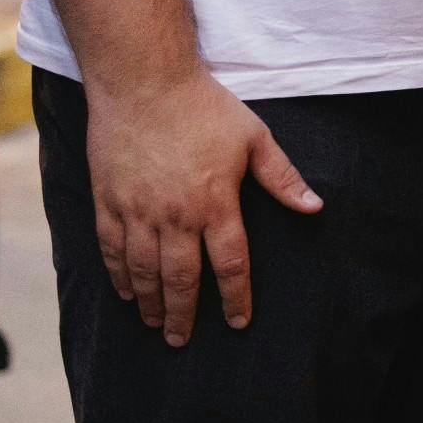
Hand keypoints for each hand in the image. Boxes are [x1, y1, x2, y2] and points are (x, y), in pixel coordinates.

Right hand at [88, 70, 322, 343]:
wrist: (143, 82)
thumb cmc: (204, 108)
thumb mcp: (255, 139)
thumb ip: (282, 178)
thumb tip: (315, 207)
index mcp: (215, 203)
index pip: (229, 264)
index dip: (235, 297)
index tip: (239, 321)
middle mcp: (174, 215)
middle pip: (180, 278)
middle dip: (183, 314)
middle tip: (183, 340)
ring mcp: (136, 210)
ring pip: (142, 271)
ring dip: (150, 302)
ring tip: (156, 325)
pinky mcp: (107, 200)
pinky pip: (111, 249)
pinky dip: (118, 275)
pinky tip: (125, 292)